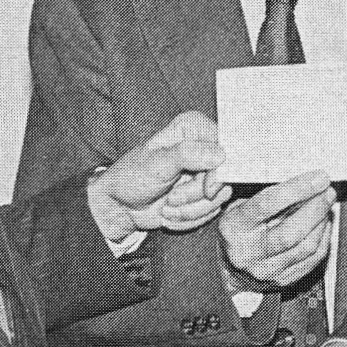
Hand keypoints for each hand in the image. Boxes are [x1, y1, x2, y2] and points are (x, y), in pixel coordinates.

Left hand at [88, 112, 231, 241]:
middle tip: (172, 197)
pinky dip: (189, 217)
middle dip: (197, 196)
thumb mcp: (157, 163)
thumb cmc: (131, 177)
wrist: (121, 206)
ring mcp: (205, 173)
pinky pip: (212, 211)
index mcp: (193, 129)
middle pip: (223, 177)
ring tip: (168, 205)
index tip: (206, 189)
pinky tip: (171, 212)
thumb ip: (188, 154)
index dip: (218, 172)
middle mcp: (203, 148)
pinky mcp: (204, 195)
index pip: (225, 147)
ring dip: (190, 210)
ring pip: (220, 197)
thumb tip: (220, 155)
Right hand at [220, 171, 334, 290]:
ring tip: (326, 203)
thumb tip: (304, 179)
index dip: (297, 189)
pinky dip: (324, 237)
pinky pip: (313, 258)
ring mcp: (267, 270)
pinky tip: (324, 222)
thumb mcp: (240, 205)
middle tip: (328, 190)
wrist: (231, 266)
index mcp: (233, 228)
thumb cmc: (239, 228)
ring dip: (322, 221)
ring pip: (306, 246)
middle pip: (291, 232)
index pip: (267, 205)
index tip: (318, 177)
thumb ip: (266, 193)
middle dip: (316, 208)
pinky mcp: (284, 280)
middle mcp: (248, 253)